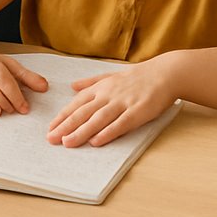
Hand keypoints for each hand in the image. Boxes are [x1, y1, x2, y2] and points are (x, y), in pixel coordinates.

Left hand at [47, 61, 175, 147]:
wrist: (165, 73)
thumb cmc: (139, 77)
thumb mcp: (112, 75)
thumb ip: (91, 82)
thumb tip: (72, 86)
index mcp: (102, 87)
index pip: (78, 103)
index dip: (63, 116)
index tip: (50, 128)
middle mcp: (109, 94)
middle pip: (84, 112)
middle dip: (66, 126)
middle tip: (52, 139)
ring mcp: (123, 102)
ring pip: (98, 119)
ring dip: (82, 131)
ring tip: (68, 143)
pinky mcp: (138, 111)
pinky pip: (120, 124)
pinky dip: (107, 133)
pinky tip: (96, 142)